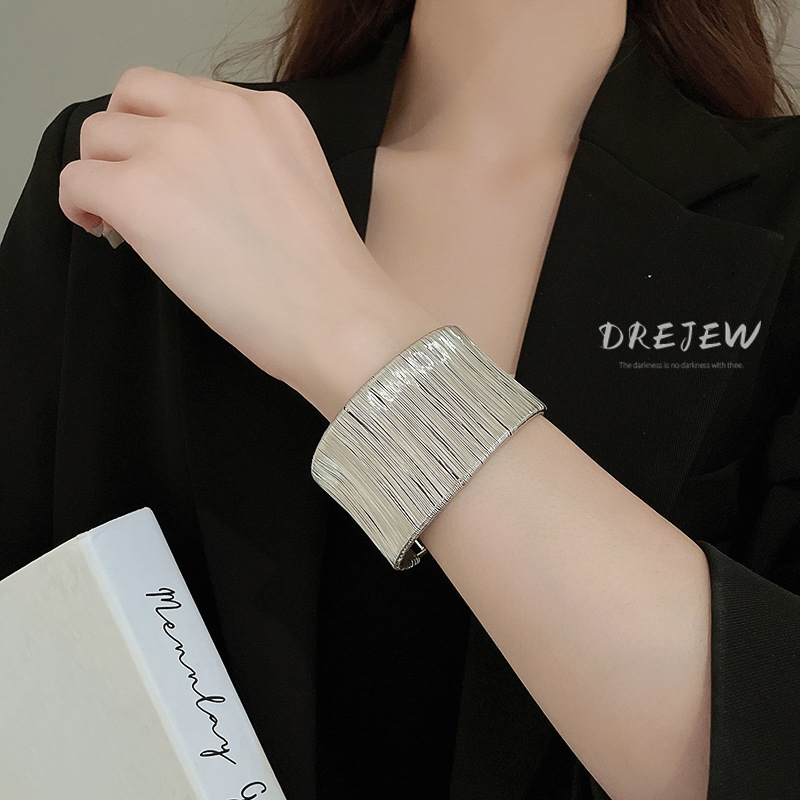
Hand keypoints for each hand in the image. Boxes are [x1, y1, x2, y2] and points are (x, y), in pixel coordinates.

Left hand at [58, 67, 438, 417]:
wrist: (335, 315)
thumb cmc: (328, 277)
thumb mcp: (298, 187)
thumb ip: (249, 162)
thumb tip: (192, 183)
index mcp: (270, 110)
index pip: (188, 95)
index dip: (171, 134)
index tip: (174, 174)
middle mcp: (220, 111)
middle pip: (135, 96)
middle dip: (128, 140)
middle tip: (138, 187)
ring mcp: (176, 146)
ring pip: (98, 134)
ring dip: (105, 173)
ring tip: (122, 218)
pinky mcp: (139, 191)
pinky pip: (78, 180)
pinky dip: (80, 205)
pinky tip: (105, 232)